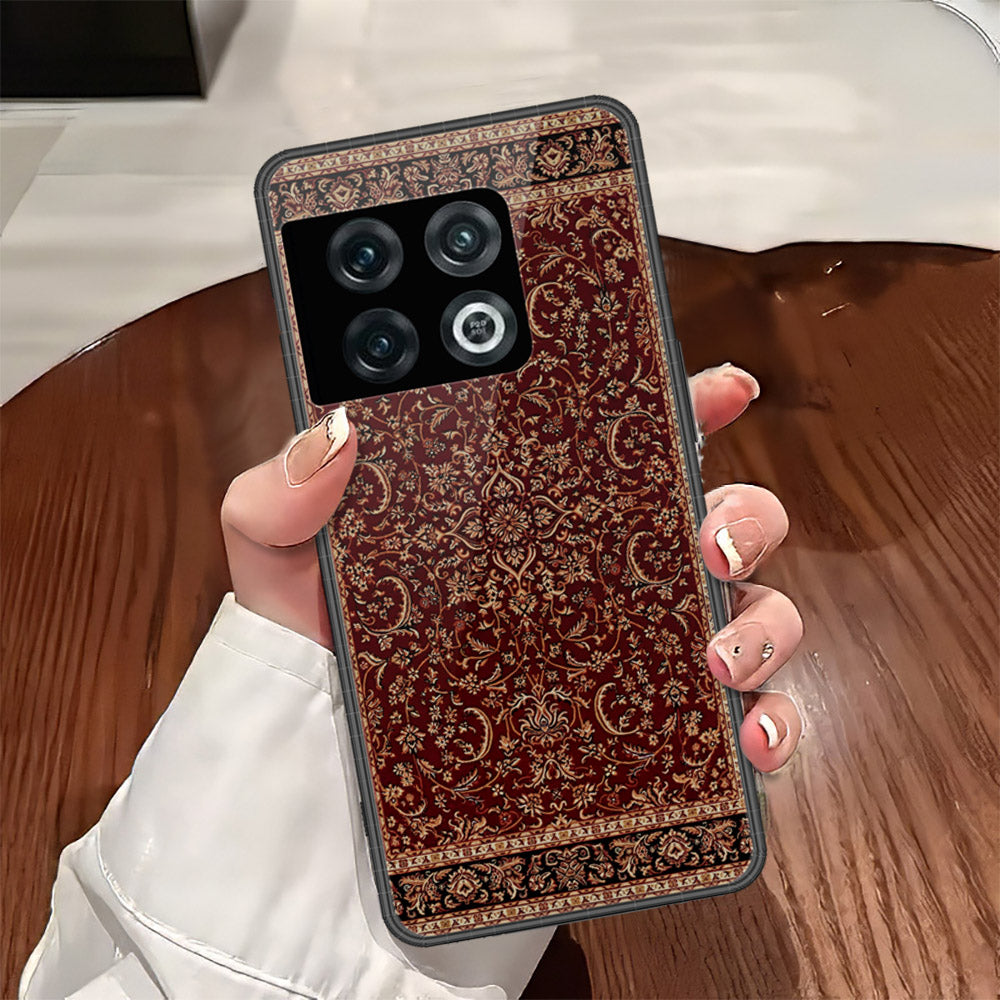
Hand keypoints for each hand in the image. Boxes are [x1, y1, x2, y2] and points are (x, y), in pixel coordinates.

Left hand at [221, 366, 801, 771]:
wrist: (335, 757)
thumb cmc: (325, 642)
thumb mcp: (287, 558)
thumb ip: (283, 493)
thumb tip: (334, 436)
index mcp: (545, 508)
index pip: (635, 436)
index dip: (691, 400)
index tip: (721, 385)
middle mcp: (611, 569)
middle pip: (723, 517)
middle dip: (743, 518)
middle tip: (706, 544)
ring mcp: (641, 647)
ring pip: (754, 613)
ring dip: (765, 626)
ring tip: (717, 658)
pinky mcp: (654, 727)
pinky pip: (746, 717)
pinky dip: (770, 723)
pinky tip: (746, 737)